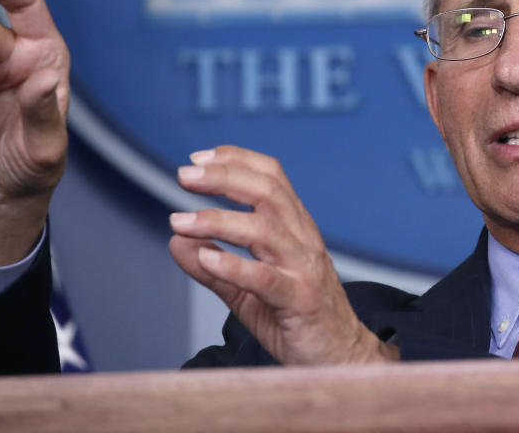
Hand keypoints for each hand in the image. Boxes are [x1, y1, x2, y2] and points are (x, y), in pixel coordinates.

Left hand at [169, 146, 398, 364]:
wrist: (341, 359)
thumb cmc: (297, 319)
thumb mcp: (249, 290)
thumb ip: (215, 267)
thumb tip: (177, 242)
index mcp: (296, 228)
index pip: (271, 177)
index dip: (235, 160)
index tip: (197, 159)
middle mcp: (303, 240)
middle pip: (267, 192)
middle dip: (223, 177)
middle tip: (185, 176)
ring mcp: (304, 269)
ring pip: (264, 230)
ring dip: (217, 220)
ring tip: (180, 222)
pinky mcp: (301, 301)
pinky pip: (267, 279)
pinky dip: (235, 266)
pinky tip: (205, 260)